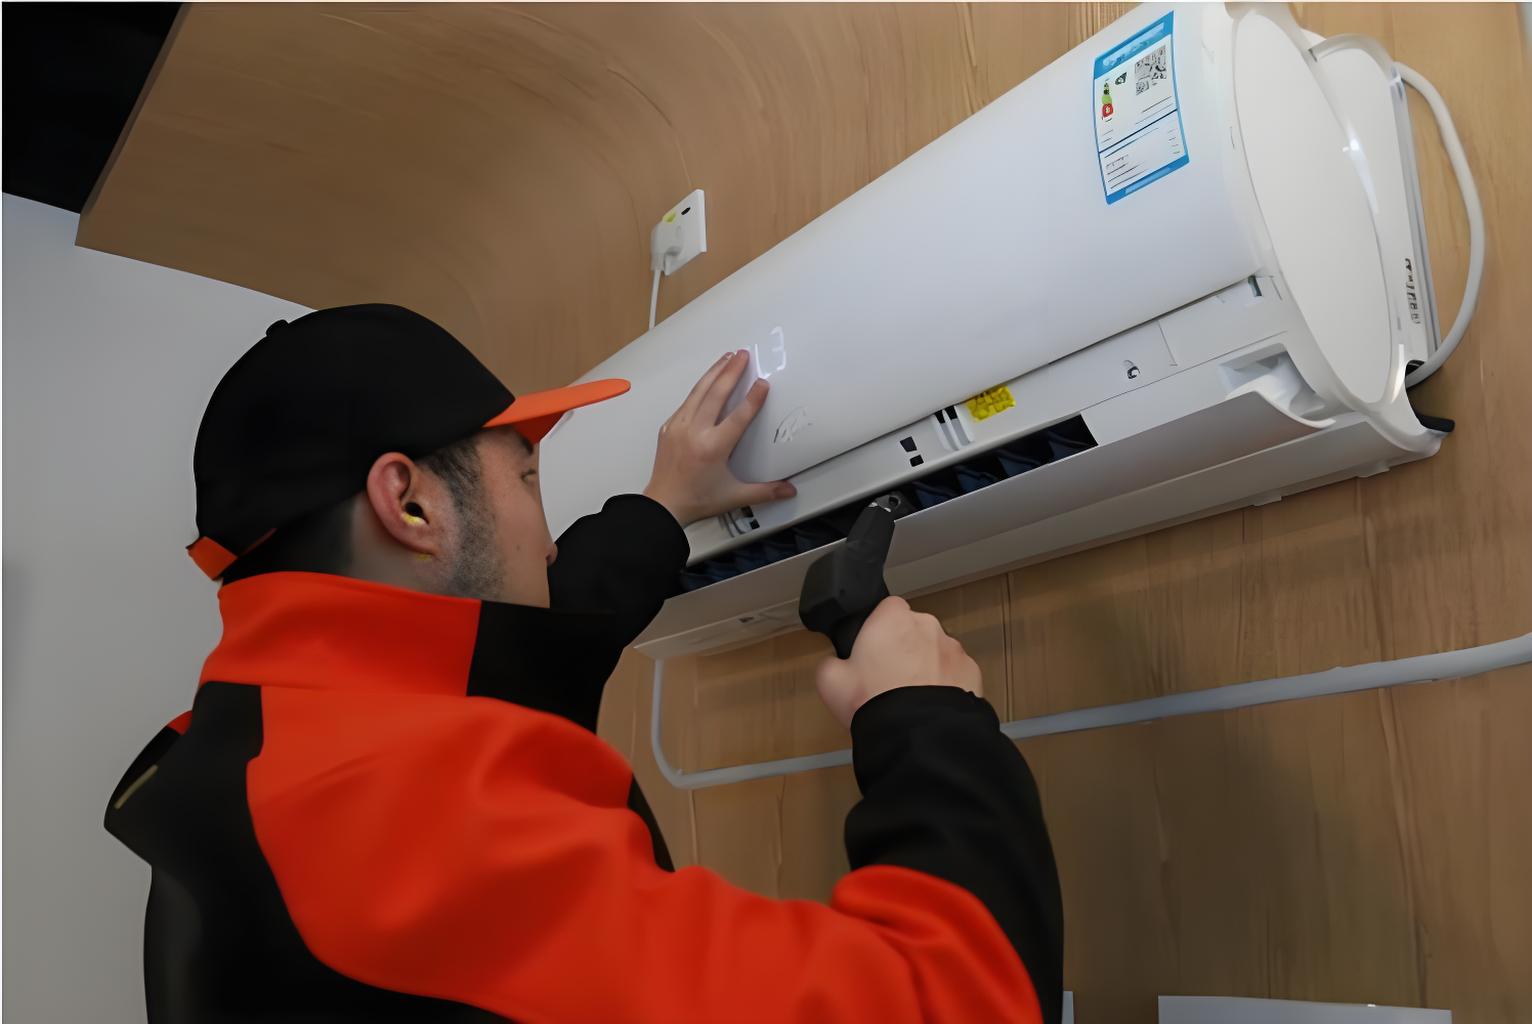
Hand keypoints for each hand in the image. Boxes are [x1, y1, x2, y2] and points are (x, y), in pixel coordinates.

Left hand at [643, 350, 796, 526]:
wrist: (662, 506)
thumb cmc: (695, 500)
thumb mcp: (735, 496)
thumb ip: (766, 491)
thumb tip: (788, 491)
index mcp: (712, 448)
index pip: (738, 417)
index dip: (752, 398)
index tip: (762, 383)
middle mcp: (694, 433)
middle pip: (716, 394)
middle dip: (732, 372)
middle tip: (743, 356)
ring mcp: (679, 427)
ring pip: (698, 392)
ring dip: (714, 373)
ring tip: (727, 358)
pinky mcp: (668, 428)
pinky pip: (686, 402)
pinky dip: (698, 388)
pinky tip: (706, 381)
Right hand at [814, 597, 982, 727]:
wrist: (917, 735)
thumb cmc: (872, 700)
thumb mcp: (830, 682)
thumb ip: (830, 663)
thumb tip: (836, 663)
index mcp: (893, 618)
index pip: (886, 610)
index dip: (878, 631)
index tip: (872, 654)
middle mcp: (927, 625)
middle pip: (914, 630)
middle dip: (904, 649)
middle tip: (888, 681)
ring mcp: (954, 648)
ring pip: (936, 652)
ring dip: (926, 667)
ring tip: (912, 699)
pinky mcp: (973, 671)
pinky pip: (955, 674)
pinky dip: (946, 686)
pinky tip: (932, 707)